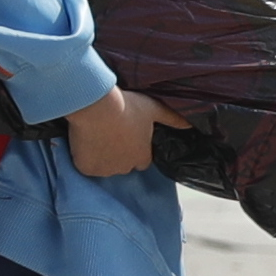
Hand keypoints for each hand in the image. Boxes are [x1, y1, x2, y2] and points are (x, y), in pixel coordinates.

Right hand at [60, 85, 182, 177]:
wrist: (96, 105)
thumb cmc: (127, 105)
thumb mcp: (154, 109)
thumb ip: (173, 119)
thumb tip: (190, 125)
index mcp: (142, 157)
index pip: (141, 159)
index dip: (134, 147)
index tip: (126, 133)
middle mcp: (125, 168)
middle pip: (122, 164)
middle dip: (118, 152)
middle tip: (110, 132)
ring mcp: (105, 170)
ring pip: (104, 166)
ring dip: (101, 155)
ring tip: (97, 134)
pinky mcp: (87, 168)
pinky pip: (86, 165)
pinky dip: (85, 156)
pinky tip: (84, 140)